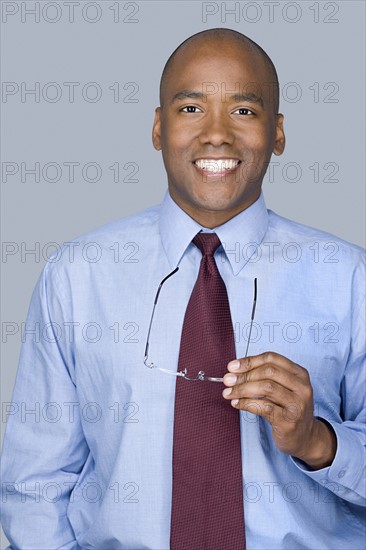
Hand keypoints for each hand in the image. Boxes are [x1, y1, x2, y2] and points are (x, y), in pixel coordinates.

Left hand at [222, 352, 336, 468]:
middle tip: (227, 380)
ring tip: (228, 393)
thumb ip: (263, 378)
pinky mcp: (289, 421)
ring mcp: (297, 404)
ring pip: (266, 388)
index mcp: (299, 374)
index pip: (272, 359)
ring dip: (242, 389)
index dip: (249, 361)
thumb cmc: (288, 409)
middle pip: (268, 372)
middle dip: (244, 375)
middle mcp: (301, 387)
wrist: (305, 437)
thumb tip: (234, 372)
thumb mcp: (281, 389)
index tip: (232, 366)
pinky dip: (246, 403)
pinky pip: (263, 407)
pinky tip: (236, 403)